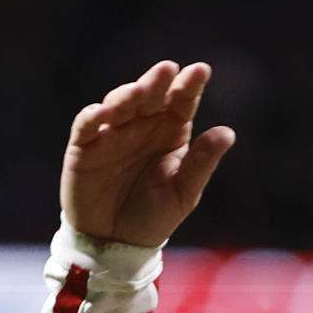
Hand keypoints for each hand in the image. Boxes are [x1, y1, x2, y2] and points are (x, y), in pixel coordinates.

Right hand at [60, 60, 235, 248]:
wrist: (116, 243)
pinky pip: (86, 125)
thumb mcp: (184, 192)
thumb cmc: (154, 215)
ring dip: (126, 95)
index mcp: (171, 131)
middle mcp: (142, 125)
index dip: (190, 85)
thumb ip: (201, 162)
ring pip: (118, 103)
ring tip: (137, 92)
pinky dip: (92, 116)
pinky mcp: (84, 146)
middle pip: (150, 95)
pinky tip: (103, 112)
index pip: (182, 101)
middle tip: (167, 69)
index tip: (200, 70)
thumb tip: (228, 133)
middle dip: (157, 81)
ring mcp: (112, 132)